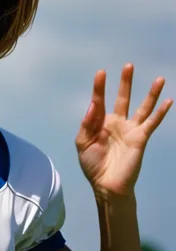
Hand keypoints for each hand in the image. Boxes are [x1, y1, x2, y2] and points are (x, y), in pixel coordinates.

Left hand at [76, 64, 172, 197]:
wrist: (106, 185)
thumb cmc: (93, 165)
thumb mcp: (82, 143)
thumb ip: (87, 123)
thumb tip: (94, 104)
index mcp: (100, 122)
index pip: (100, 101)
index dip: (100, 87)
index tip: (101, 73)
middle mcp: (117, 123)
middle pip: (123, 98)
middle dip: (125, 82)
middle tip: (129, 65)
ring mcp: (130, 130)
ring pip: (143, 107)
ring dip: (150, 93)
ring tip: (159, 79)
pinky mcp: (141, 138)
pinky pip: (152, 123)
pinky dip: (161, 112)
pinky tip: (168, 100)